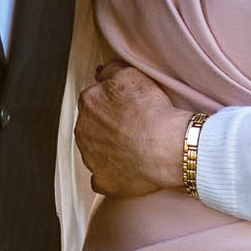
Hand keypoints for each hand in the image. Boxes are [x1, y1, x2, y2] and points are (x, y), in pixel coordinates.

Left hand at [75, 62, 192, 196]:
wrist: (167, 147)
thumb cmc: (152, 111)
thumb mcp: (131, 74)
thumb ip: (111, 70)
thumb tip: (101, 73)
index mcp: (88, 103)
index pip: (94, 100)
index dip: (112, 103)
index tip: (128, 108)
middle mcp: (83, 130)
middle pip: (92, 125)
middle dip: (107, 126)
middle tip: (133, 127)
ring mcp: (90, 158)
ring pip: (95, 151)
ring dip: (109, 149)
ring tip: (134, 148)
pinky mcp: (102, 180)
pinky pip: (101, 177)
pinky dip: (112, 174)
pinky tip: (127, 169)